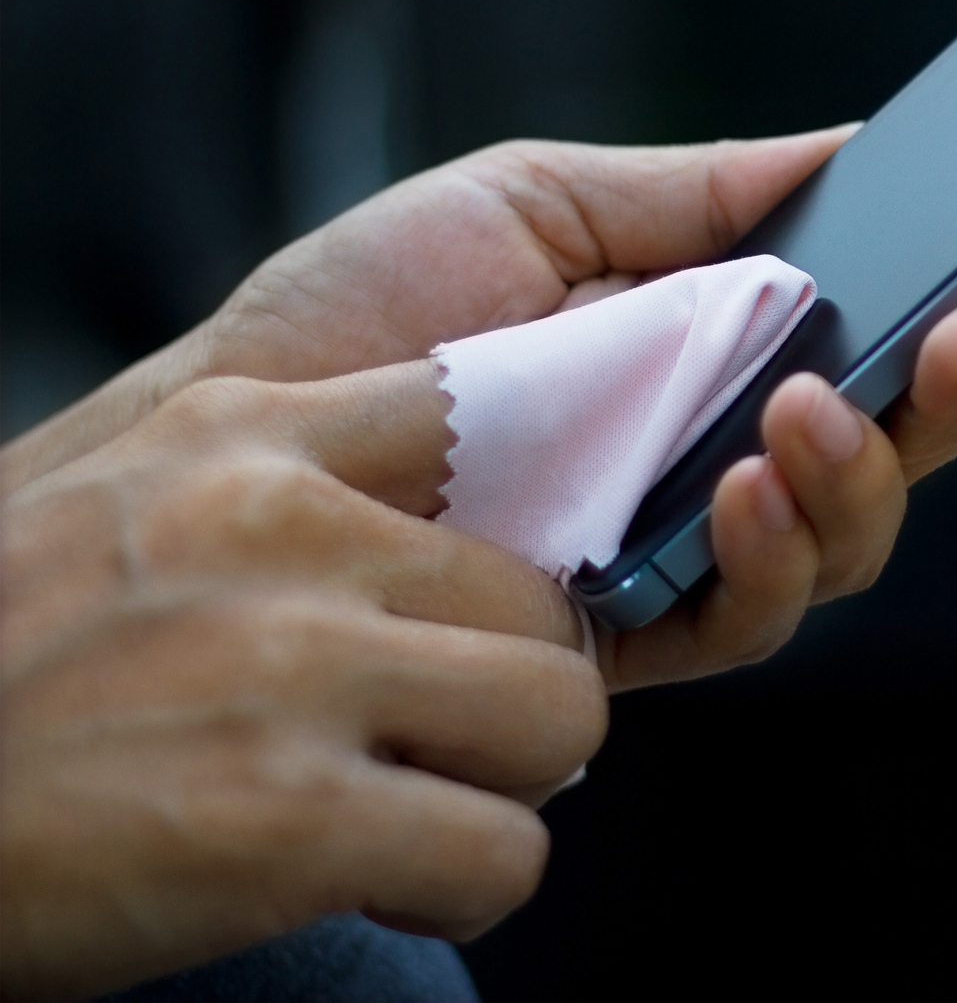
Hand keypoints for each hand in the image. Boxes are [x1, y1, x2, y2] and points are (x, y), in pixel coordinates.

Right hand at [0, 365, 602, 998]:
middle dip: (511, 691)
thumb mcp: (126, 509)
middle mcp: (277, 527)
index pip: (488, 410)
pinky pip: (507, 852)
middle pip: (549, 603)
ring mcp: (290, 665)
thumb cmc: (3, 673)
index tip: (507, 596)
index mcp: (239, 434)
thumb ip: (283, 491)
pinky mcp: (288, 815)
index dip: (535, 516)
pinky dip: (464, 887)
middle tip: (430, 742)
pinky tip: (382, 885)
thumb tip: (451, 532)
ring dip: (504, 786)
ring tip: (411, 810)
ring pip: (561, 714)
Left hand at [1, 132, 956, 689]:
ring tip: (809, 412)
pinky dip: (772, 555)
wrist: (244, 422)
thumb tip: (858, 140)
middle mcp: (728, 447)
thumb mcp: (547, 197)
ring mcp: (687, 544)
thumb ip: (708, 185)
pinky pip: (752, 615)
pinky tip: (744, 487)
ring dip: (865, 477)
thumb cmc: (379, 311)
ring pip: (850, 539)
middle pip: (902, 444)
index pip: (885, 330)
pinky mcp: (633, 629)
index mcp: (725, 343)